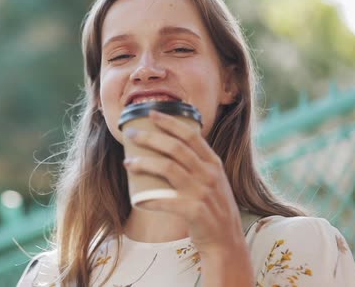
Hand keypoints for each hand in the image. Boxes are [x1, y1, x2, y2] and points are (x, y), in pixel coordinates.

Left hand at [122, 110, 245, 255]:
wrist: (226, 242)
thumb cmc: (213, 209)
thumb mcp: (212, 181)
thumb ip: (198, 165)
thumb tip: (169, 148)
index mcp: (213, 164)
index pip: (191, 135)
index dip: (170, 122)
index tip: (151, 113)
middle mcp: (209, 175)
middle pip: (175, 148)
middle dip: (150, 137)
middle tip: (131, 134)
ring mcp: (203, 193)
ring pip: (168, 169)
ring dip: (144, 163)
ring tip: (128, 162)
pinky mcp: (195, 212)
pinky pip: (168, 201)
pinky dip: (150, 200)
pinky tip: (137, 200)